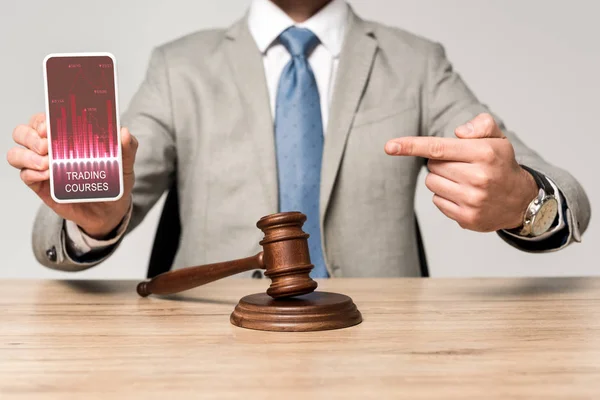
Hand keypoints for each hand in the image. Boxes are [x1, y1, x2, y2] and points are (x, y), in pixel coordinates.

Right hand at [6, 113, 137, 237]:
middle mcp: (50, 149)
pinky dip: (33, 173)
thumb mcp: (125, 165)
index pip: (44, 120)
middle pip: (23, 132)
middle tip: (48, 145)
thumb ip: (127, 148)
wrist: (110, 211)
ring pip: (17, 154)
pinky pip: (25, 175)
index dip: (41, 120)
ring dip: (28, 156)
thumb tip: (124, 132)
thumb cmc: (114, 182)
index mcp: (66, 136)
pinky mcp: (41, 186)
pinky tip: (48, 176)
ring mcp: (43, 168)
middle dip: (30, 136)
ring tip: (48, 164)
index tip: (50, 126)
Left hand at [384, 113, 537, 231]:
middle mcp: (478, 178)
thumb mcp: (498, 139)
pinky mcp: (467, 218)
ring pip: (432, 183)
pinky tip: (464, 195)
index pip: (438, 147)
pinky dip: (445, 196)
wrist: (521, 201)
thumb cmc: (501, 165)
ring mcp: (472, 200)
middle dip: (441, 163)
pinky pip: (437, 201)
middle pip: (432, 166)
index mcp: (483, 153)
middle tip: (461, 165)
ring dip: (441, 179)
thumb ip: (480, 125)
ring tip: (462, 180)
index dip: (411, 146)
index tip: (389, 146)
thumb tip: (458, 133)